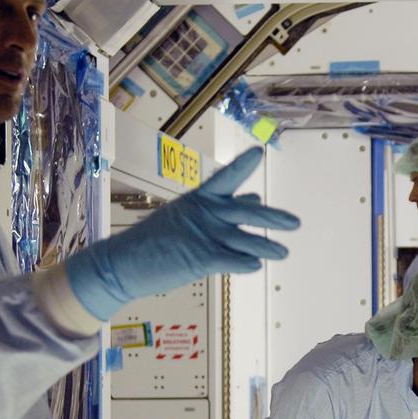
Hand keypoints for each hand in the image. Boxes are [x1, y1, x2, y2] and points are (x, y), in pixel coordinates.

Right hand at [64, 147, 299, 320]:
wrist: (121, 264)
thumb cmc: (154, 241)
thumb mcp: (185, 216)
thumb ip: (219, 208)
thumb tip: (252, 200)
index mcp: (198, 200)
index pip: (225, 178)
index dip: (243, 165)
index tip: (259, 152)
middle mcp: (204, 214)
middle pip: (247, 213)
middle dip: (273, 218)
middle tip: (295, 223)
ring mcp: (203, 235)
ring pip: (246, 240)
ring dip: (267, 246)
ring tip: (284, 251)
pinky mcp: (200, 259)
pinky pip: (232, 260)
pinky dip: (245, 263)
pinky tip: (255, 266)